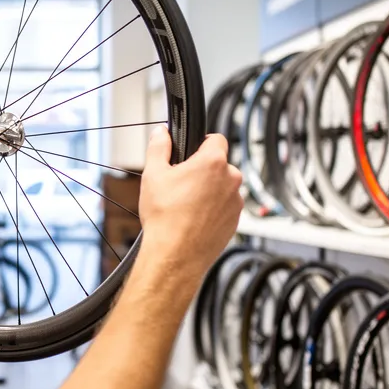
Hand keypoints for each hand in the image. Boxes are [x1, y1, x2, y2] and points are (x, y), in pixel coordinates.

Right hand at [138, 127, 242, 275]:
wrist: (175, 256)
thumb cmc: (165, 218)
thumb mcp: (153, 174)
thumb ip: (158, 147)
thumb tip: (161, 133)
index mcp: (213, 162)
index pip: (216, 138)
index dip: (201, 142)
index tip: (190, 152)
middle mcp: (231, 179)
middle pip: (219, 164)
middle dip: (202, 169)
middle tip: (180, 182)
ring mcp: (235, 202)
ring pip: (222, 186)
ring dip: (208, 190)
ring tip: (185, 204)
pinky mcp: (235, 221)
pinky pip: (224, 206)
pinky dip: (212, 209)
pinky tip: (193, 218)